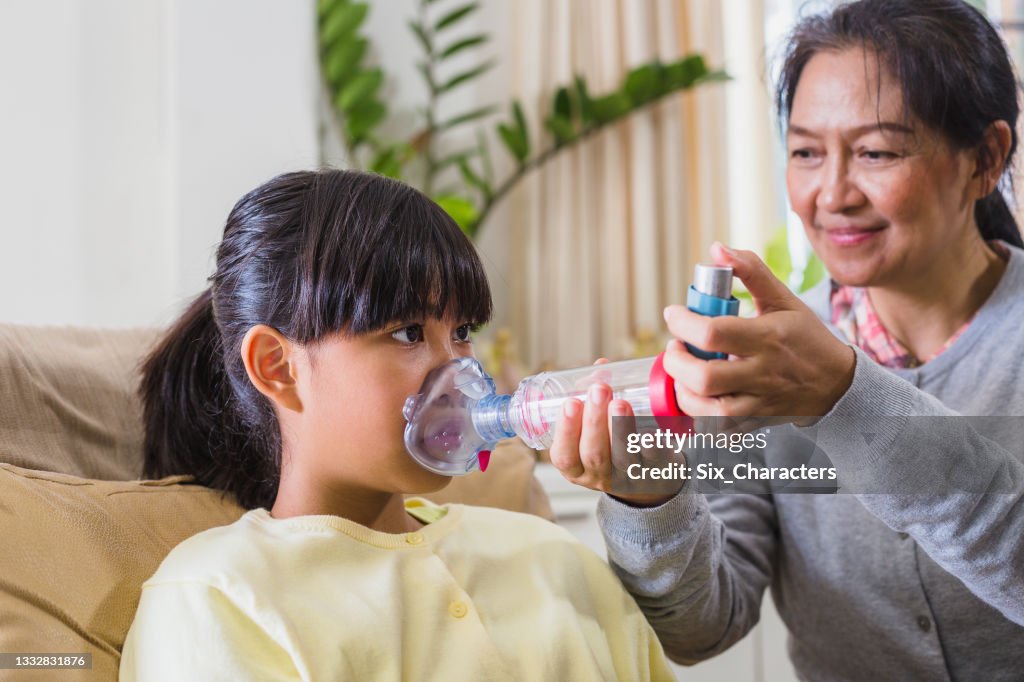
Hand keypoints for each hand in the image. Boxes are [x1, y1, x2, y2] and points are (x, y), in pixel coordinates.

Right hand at [548, 360, 681, 506]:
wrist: (647, 476)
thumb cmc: (611, 445)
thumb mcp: (593, 430)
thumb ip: (593, 399)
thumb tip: (601, 366)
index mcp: (576, 467)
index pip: (564, 455)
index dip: (565, 430)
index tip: (571, 402)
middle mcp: (599, 475)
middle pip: (593, 454)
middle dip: (594, 421)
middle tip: (599, 390)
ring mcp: (627, 476)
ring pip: (621, 457)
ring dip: (619, 428)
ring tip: (620, 402)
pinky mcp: (654, 471)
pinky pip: (653, 459)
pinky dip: (649, 444)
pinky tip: (649, 430)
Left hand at [664, 243, 854, 423]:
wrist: (837, 383)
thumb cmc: (806, 338)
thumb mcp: (784, 298)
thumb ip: (751, 271)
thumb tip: (717, 249)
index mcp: (768, 338)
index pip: (714, 332)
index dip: (683, 323)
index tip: (675, 314)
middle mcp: (763, 373)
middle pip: (705, 378)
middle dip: (677, 362)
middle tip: (675, 347)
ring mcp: (759, 402)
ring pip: (709, 410)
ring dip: (683, 392)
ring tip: (682, 372)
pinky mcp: (755, 423)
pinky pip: (719, 429)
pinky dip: (699, 415)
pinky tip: (696, 395)